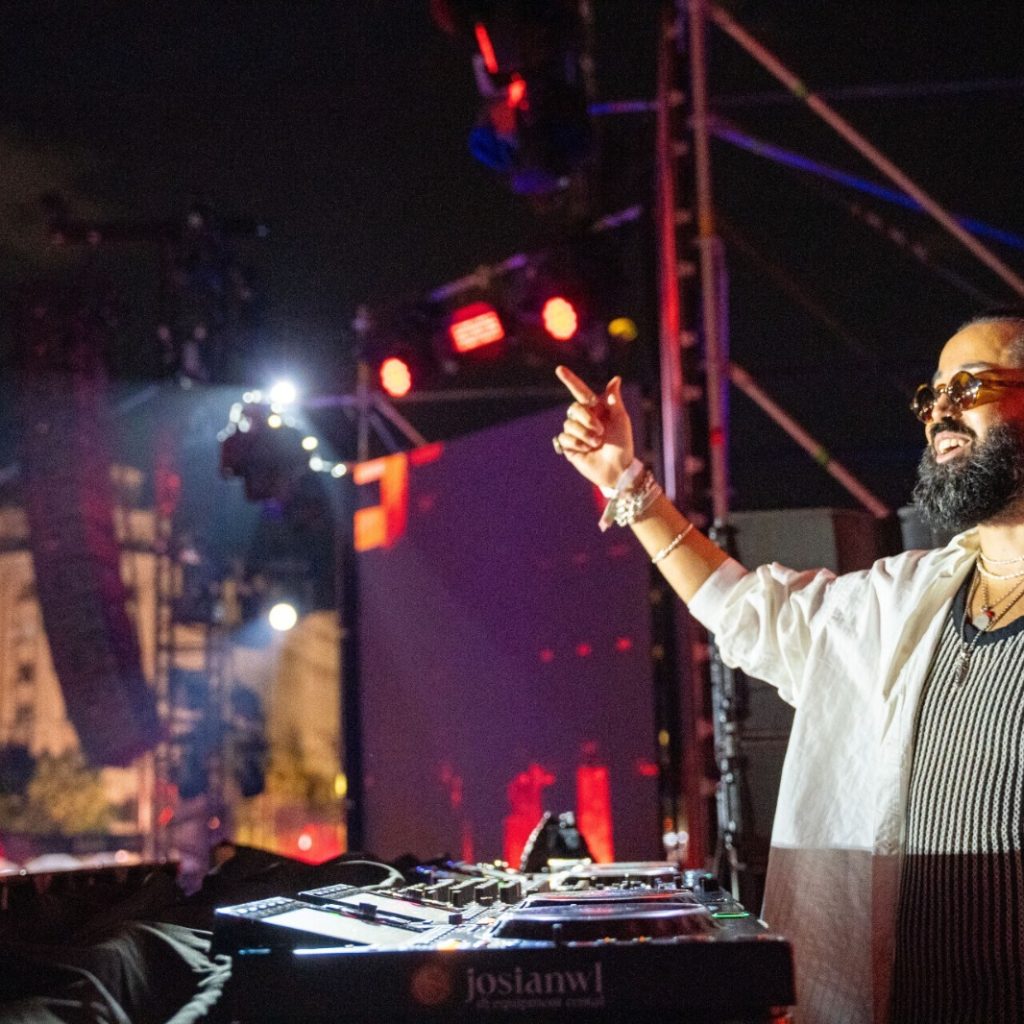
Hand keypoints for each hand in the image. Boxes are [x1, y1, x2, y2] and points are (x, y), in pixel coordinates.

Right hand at [553, 365, 634, 490]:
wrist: (617, 469)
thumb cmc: (623, 444)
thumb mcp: (621, 420)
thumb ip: (614, 400)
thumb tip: (615, 379)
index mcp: (596, 410)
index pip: (580, 392)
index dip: (570, 380)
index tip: (560, 369)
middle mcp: (583, 419)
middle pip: (574, 409)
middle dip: (586, 419)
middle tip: (600, 431)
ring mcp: (575, 433)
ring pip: (569, 424)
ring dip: (584, 434)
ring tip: (596, 444)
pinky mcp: (569, 446)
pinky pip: (564, 438)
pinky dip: (576, 443)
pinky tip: (586, 450)